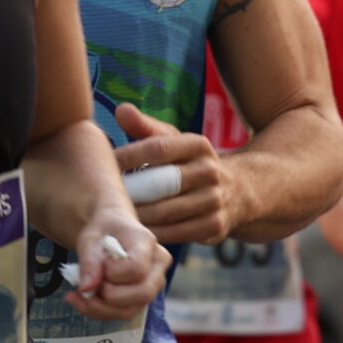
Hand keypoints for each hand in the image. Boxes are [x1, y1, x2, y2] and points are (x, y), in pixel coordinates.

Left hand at [67, 204, 166, 320]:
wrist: (112, 229)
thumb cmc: (103, 229)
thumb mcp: (89, 238)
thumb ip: (89, 262)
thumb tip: (86, 289)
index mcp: (146, 242)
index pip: (137, 268)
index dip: (113, 273)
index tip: (100, 263)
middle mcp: (158, 265)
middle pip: (143, 294)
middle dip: (108, 295)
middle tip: (88, 281)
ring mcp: (153, 284)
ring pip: (132, 310)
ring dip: (99, 308)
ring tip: (78, 294)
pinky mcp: (142, 298)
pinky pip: (124, 313)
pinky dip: (100, 311)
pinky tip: (82, 300)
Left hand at [114, 102, 242, 244]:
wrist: (238, 192)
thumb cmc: (188, 163)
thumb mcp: (173, 141)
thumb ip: (145, 127)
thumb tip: (121, 109)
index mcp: (198, 145)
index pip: (158, 148)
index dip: (129, 156)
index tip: (105, 164)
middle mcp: (209, 171)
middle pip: (161, 183)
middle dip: (131, 190)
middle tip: (104, 195)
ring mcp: (214, 201)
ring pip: (166, 212)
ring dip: (137, 215)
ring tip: (113, 215)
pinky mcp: (214, 227)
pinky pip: (175, 233)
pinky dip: (152, 233)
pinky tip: (135, 230)